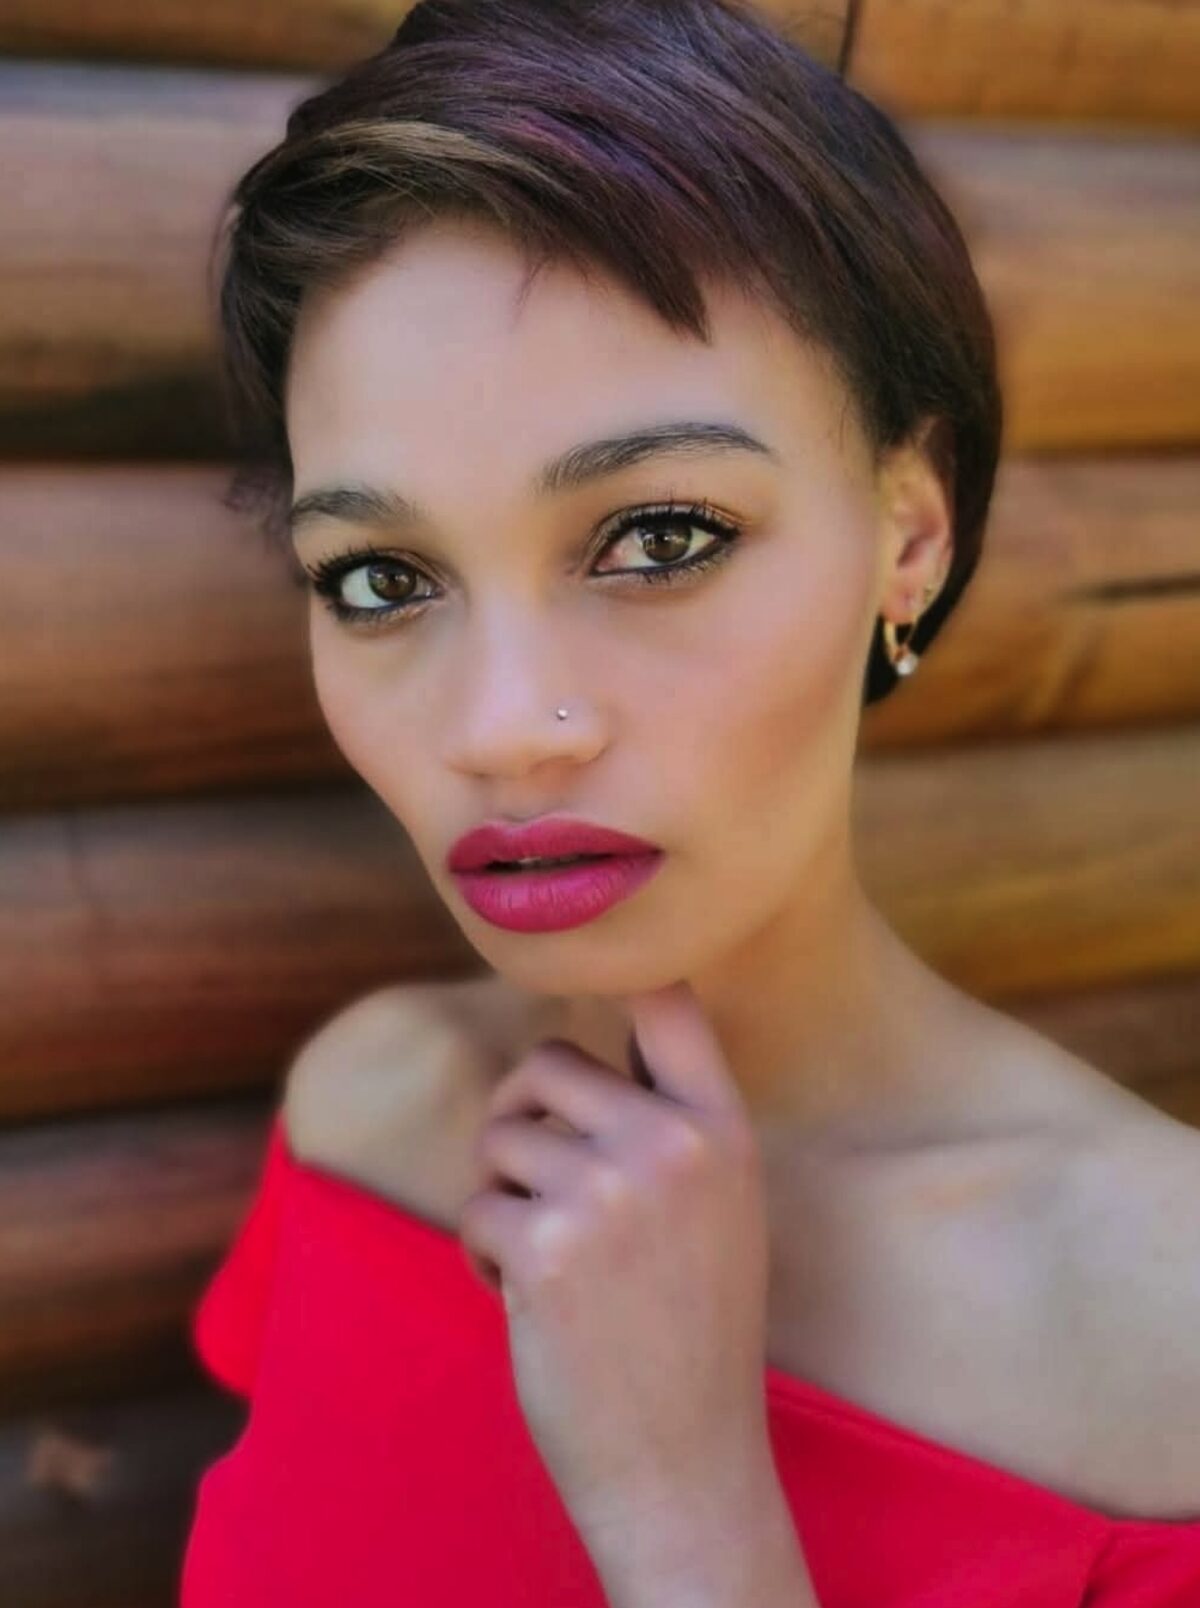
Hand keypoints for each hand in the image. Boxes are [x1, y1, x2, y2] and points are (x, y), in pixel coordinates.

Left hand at [456, 980, 774, 1540]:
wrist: (684, 1461)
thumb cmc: (692, 1327)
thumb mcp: (719, 1207)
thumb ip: (666, 1124)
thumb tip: (570, 1047)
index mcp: (721, 1129)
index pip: (666, 1001)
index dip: (615, 971)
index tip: (578, 960)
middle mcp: (671, 1144)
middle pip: (546, 1063)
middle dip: (522, 1119)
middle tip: (538, 1188)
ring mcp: (607, 1191)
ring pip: (499, 1138)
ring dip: (503, 1197)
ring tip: (548, 1261)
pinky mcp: (544, 1245)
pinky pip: (476, 1206)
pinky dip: (483, 1253)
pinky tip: (529, 1302)